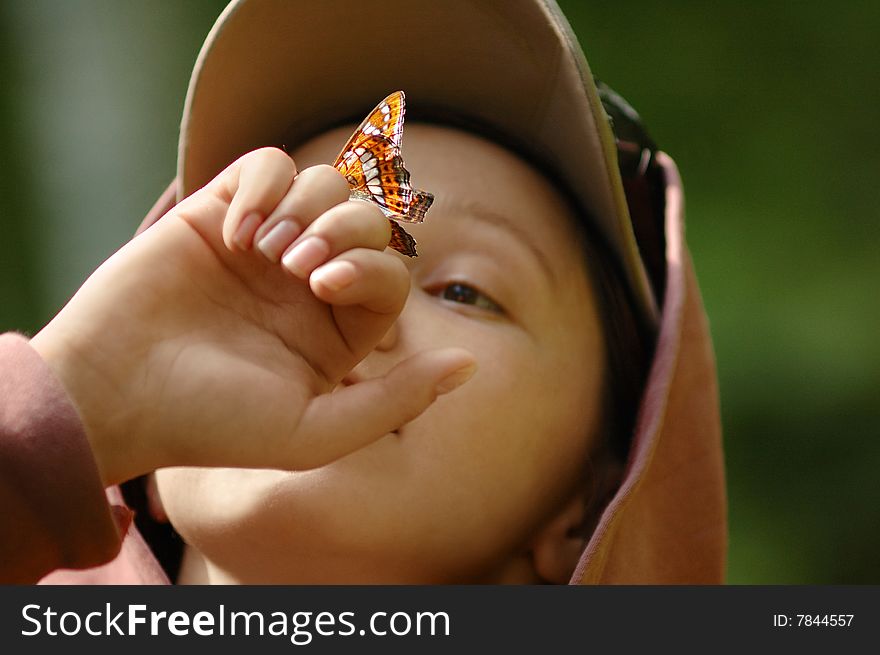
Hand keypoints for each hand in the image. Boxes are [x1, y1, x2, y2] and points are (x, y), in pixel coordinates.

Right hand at [30, 148, 474, 485]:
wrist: (114, 396)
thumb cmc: (212, 422)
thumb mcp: (316, 432)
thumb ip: (400, 400)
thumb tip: (471, 364)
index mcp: (337, 332)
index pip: (390, 273)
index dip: (372, 265)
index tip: (322, 286)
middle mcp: (306, 285)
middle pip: (367, 219)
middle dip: (346, 227)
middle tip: (298, 264)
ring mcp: (264, 248)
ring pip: (324, 184)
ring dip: (305, 207)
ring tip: (265, 250)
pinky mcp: (217, 215)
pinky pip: (267, 164)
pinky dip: (262, 184)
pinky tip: (236, 231)